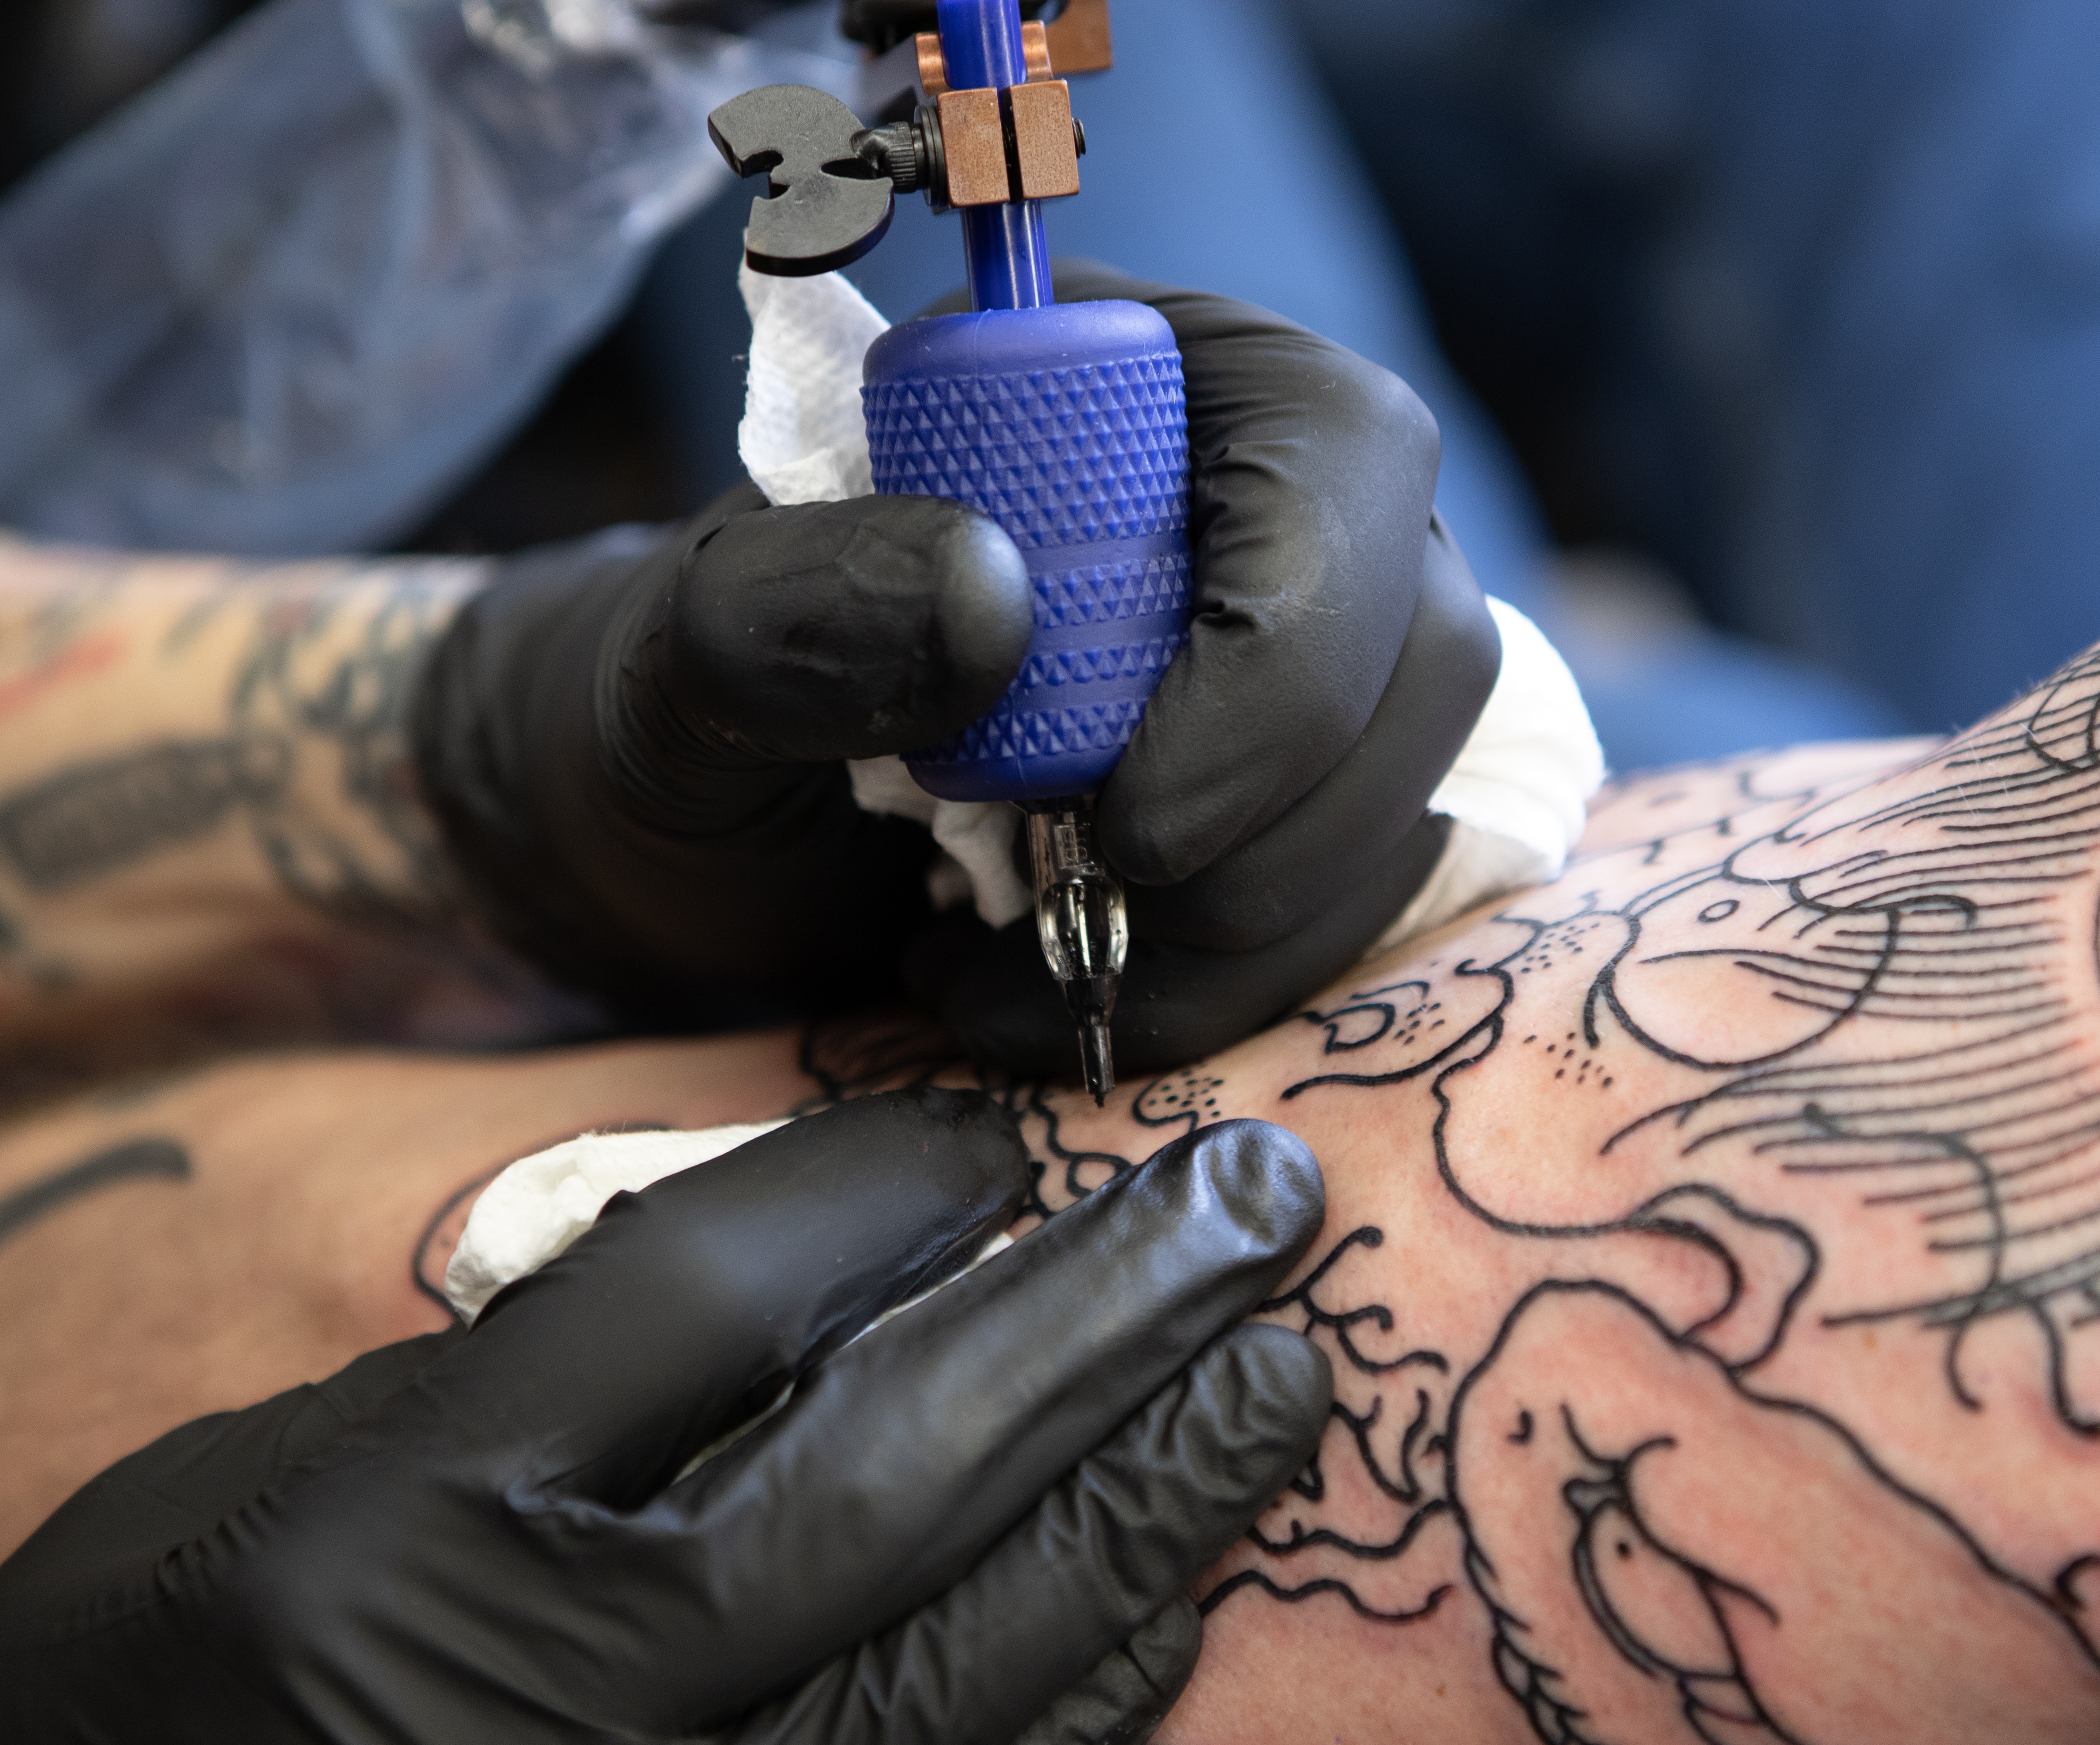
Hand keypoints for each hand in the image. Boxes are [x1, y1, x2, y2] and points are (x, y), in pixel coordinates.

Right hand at [0, 1095, 1329, 1744]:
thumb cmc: (107, 1741)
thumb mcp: (243, 1502)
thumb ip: (501, 1404)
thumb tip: (774, 1292)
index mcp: (379, 1542)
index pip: (692, 1303)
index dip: (868, 1192)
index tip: (983, 1137)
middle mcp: (516, 1727)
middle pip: (880, 1475)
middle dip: (1097, 1321)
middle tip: (1255, 1198)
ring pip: (953, 1676)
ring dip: (1141, 1513)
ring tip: (1272, 1380)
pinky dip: (1066, 1729)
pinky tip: (1169, 1608)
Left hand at [410, 271, 1501, 1063]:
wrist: (677, 845)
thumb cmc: (673, 715)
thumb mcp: (675, 658)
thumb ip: (790, 605)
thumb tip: (992, 595)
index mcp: (1141, 382)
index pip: (1339, 466)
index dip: (1281, 660)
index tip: (1122, 821)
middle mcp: (1263, 511)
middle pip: (1426, 650)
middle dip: (1279, 829)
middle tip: (1085, 909)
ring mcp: (1307, 670)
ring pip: (1406, 799)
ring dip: (1245, 936)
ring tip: (1017, 984)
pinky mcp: (1294, 816)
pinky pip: (1352, 909)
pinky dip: (1221, 995)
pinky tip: (1056, 1007)